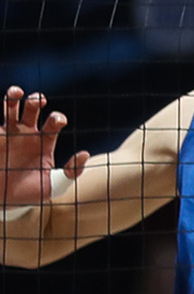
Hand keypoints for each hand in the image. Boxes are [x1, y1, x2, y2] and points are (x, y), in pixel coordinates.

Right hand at [3, 87, 87, 208]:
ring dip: (13, 97)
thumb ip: (71, 172)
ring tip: (16, 92)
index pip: (54, 121)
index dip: (56, 118)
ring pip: (10, 108)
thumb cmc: (31, 192)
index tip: (57, 122)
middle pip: (33, 108)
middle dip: (36, 100)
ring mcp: (8, 135)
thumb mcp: (54, 186)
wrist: (4, 202)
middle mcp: (27, 133)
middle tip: (39, 101)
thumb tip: (85, 154)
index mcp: (45, 140)